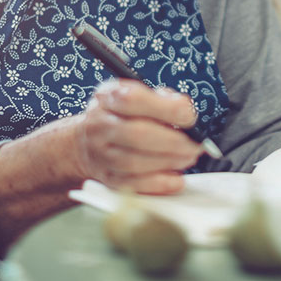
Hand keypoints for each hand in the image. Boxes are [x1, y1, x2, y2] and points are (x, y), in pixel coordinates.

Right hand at [74, 79, 201, 193]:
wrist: (85, 141)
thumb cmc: (121, 115)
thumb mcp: (136, 94)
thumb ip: (161, 98)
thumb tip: (184, 109)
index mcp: (110, 97)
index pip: (134, 99)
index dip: (167, 109)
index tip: (189, 117)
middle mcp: (100, 125)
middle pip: (137, 134)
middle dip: (173, 141)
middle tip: (195, 145)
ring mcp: (100, 154)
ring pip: (135, 162)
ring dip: (168, 162)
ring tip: (188, 158)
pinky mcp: (106, 178)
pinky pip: (132, 185)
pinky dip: (158, 184)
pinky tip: (176, 179)